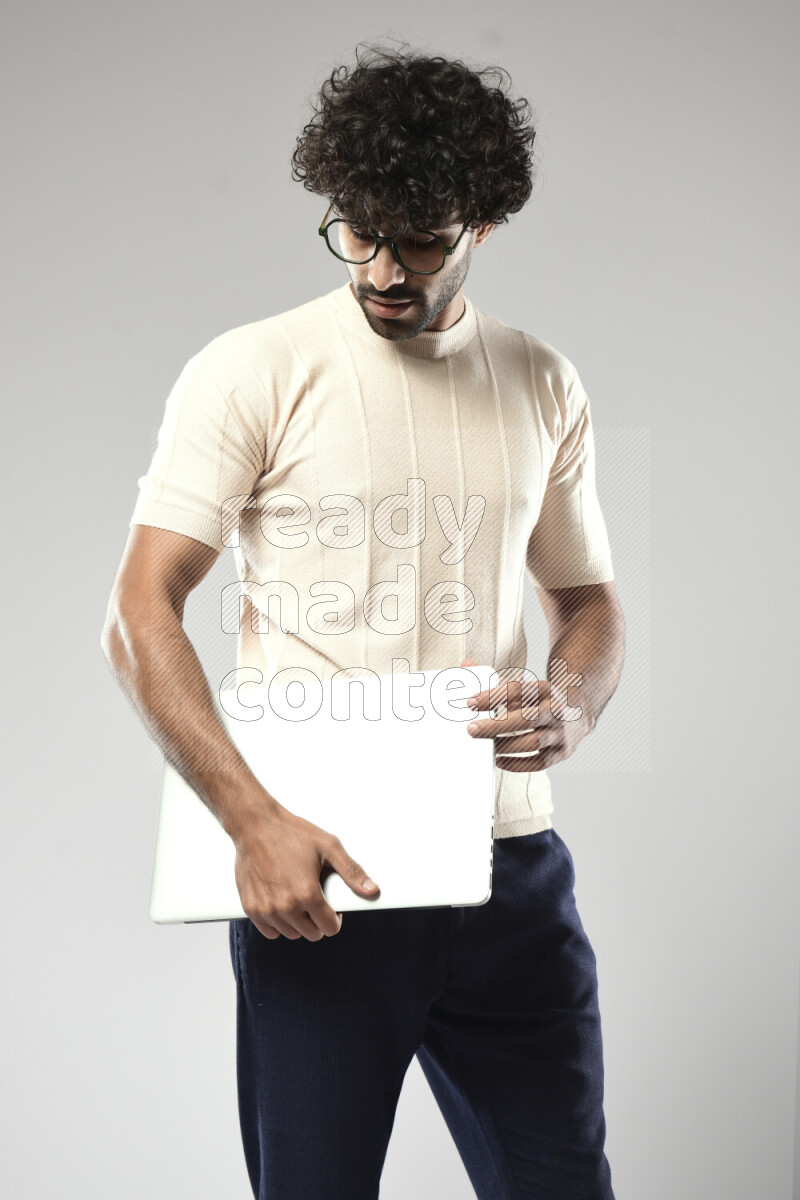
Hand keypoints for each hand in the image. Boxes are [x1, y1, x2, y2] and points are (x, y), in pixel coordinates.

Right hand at [231, 802, 379, 940]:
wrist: (255, 825)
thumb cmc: (291, 832)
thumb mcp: (328, 846)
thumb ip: (352, 871)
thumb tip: (372, 890)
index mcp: (307, 893)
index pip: (330, 928)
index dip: (336, 918)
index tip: (333, 907)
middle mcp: (285, 906)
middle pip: (312, 934)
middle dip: (318, 921)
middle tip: (316, 900)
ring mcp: (266, 909)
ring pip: (291, 934)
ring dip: (298, 923)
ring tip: (298, 899)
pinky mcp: (250, 907)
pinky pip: (270, 932)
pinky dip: (278, 924)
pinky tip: (281, 905)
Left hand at [459, 657, 589, 771]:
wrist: (577, 714)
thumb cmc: (539, 701)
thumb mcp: (522, 688)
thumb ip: (494, 680)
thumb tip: (467, 665)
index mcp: (545, 689)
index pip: (518, 690)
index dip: (493, 696)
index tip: (470, 703)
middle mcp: (557, 710)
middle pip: (526, 719)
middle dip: (496, 726)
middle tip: (471, 729)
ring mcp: (561, 732)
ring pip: (533, 742)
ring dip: (505, 746)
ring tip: (484, 746)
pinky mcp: (562, 752)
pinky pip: (539, 762)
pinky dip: (518, 764)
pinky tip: (499, 760)